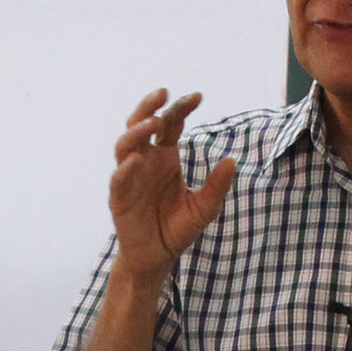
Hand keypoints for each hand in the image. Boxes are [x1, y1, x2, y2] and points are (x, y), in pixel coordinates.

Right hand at [107, 89, 237, 276]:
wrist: (157, 258)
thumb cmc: (177, 228)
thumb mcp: (204, 208)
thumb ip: (216, 186)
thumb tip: (232, 161)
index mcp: (166, 156)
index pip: (171, 124)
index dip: (181, 108)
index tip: (197, 96)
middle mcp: (146, 161)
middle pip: (141, 124)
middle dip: (150, 106)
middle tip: (163, 93)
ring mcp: (130, 177)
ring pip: (125, 145)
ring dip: (136, 131)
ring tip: (152, 122)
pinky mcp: (119, 198)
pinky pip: (119, 179)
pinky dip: (126, 168)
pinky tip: (137, 159)